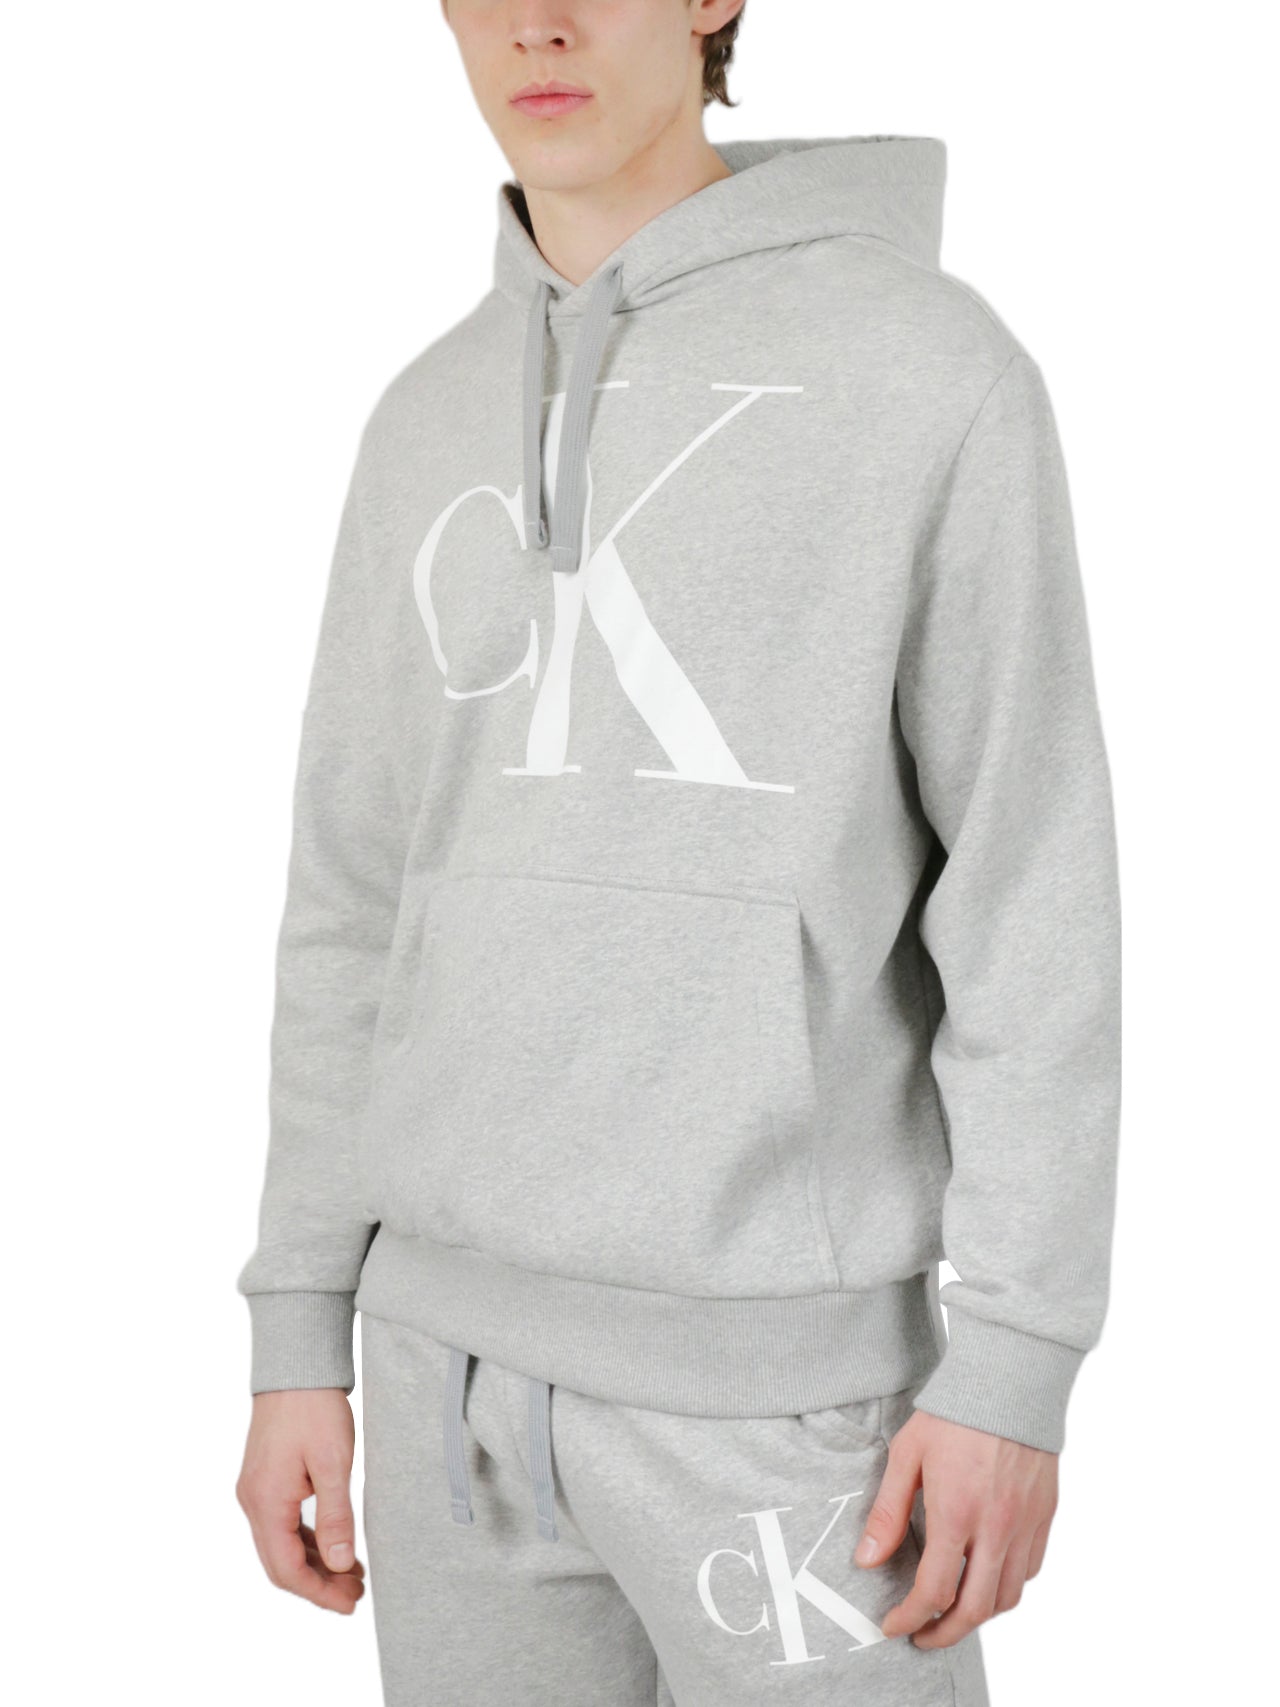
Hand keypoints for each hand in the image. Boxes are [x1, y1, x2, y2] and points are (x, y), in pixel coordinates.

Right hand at [236, 1388, 366, 1614]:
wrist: (296, 1366)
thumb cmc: (315, 1409)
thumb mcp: (334, 1463)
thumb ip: (336, 1516)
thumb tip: (341, 1564)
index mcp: (266, 1503)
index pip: (287, 1569)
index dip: (318, 1593)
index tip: (349, 1604)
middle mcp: (254, 1502)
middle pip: (281, 1563)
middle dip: (318, 1584)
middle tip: (356, 1593)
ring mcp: (256, 1491)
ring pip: (281, 1545)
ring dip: (314, 1563)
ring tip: (352, 1574)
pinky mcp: (265, 1480)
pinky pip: (283, 1524)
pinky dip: (307, 1541)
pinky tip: (333, 1544)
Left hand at [853, 1408, 1056, 1647]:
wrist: (1008, 1379)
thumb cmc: (953, 1413)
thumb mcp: (906, 1455)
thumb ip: (888, 1512)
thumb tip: (866, 1560)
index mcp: (956, 1513)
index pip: (933, 1591)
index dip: (910, 1618)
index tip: (893, 1624)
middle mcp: (996, 1527)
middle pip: (974, 1610)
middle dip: (944, 1634)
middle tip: (922, 1635)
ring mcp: (1025, 1524)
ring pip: (1008, 1597)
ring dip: (978, 1616)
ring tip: (952, 1615)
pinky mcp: (1045, 1515)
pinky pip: (1030, 1570)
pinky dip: (1008, 1588)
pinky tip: (987, 1580)